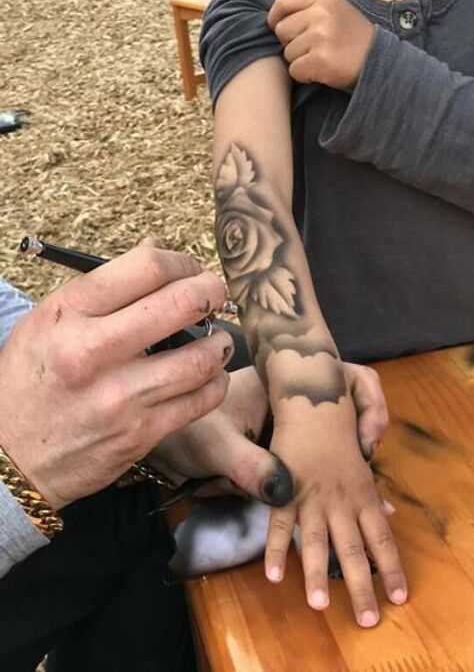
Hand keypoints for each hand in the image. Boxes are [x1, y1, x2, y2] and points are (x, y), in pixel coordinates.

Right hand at [0, 241, 233, 510]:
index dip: (181, 261)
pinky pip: (200, 400)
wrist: (6, 459)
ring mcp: (120, 396)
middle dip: (212, 291)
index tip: (189, 268)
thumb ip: (104, 288)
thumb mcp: (48, 321)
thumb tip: (155, 248)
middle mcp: (93, 351)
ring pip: (202, 357)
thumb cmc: (29, 380)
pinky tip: (208, 375)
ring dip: (219, 342)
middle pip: (183, 303)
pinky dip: (214, 382)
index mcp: (69, 313)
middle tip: (214, 295)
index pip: (147, 267)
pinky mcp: (139, 435)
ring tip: (216, 339)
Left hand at [149, 360, 388, 504]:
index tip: (363, 438)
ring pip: (342, 438)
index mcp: (283, 385)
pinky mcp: (289, 457)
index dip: (364, 402)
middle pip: (350, 403)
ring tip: (380, 505)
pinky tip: (365, 513)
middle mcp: (295, 402)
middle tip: (368, 455)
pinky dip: (343, 482)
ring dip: (358, 463)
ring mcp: (294, 428)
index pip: (340, 375)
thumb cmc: (186, 431)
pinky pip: (325, 465)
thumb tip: (284, 491)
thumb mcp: (215, 446)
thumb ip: (247, 465)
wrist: (164, 448)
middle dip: (366, 429)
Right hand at [265, 397, 406, 626]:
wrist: (312, 393)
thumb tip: (388, 515)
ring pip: (317, 542)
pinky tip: (275, 576)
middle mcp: (341, 498)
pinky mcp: (286, 487)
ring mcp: (312, 494)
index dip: (390, 568)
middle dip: (361, 587)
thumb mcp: (369, 450)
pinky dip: (276, 549)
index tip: (399, 598)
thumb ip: (376, 488)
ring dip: (317, 575)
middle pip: (354, 549)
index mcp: (363, 490)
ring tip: (321, 606)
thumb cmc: (341, 416)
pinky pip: (280, 523)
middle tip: (369, 620)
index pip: (381, 538)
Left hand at [268, 0, 373, 89]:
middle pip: (282, 30)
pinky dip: (306, 75)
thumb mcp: (337, 11)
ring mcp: (321, 37)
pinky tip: (323, 71)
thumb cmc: (354, 39)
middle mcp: (322, 14)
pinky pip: (295, 70)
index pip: (282, 3)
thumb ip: (310, 8)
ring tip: (323, 59)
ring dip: (301, 61)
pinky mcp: (321, 60)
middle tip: (313, 48)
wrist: (381, 61)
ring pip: (288, 53)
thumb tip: (275, 17)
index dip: (276, 18)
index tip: (280, 29)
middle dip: (291, 43)